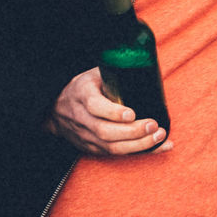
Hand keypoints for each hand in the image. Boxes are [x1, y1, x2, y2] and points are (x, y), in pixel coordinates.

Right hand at [44, 67, 170, 155]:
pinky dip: (140, 152)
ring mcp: (86, 136)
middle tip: (154, 125)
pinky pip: (116, 154)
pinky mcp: (93, 148)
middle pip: (105, 131)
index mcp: (82, 95)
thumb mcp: (94, 74)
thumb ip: (114, 72)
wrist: (56, 110)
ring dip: (139, 145)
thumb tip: (143, 62)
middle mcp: (82, 119)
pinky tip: (160, 146)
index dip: (113, 112)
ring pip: (111, 147)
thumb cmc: (84, 88)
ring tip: (160, 136)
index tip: (132, 114)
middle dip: (132, 132)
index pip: (95, 106)